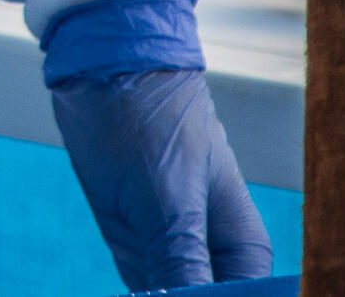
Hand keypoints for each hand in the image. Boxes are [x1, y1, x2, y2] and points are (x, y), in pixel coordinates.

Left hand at [46, 0, 270, 290]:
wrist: (101, 70)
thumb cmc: (148, 122)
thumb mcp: (165, 199)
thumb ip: (182, 262)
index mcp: (243, 249)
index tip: (179, 289)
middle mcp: (215, 256)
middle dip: (180, 294)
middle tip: (158, 275)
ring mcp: (175, 251)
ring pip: (169, 296)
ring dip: (157, 292)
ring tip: (142, 256)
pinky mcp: (140, 243)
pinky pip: (142, 287)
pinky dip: (137, 291)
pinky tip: (129, 278)